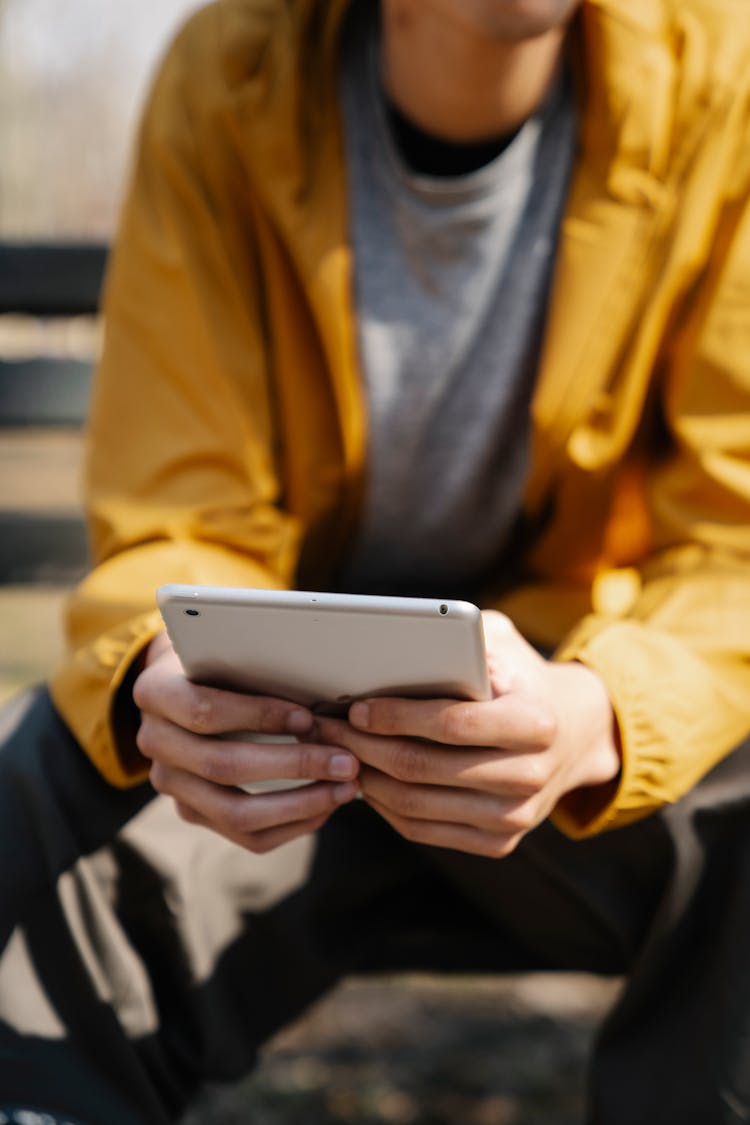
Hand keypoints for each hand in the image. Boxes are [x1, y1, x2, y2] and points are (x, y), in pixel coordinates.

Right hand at [132, 632, 359, 852]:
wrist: (184, 687)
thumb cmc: (219, 662)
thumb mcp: (226, 651)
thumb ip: (256, 669)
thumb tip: (321, 694)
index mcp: (156, 693)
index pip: (205, 711)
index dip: (259, 715)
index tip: (309, 716)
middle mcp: (153, 743)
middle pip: (223, 766)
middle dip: (294, 765)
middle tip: (345, 760)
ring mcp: (170, 784)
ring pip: (235, 813)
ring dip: (301, 803)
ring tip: (346, 787)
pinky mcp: (192, 812)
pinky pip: (245, 835)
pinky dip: (292, 824)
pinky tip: (326, 806)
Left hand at [315, 611, 620, 857]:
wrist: (573, 736)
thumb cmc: (520, 680)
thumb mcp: (504, 646)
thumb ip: (463, 640)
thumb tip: (399, 644)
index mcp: (536, 723)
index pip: (452, 724)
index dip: (396, 716)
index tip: (356, 706)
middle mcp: (531, 776)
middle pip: (423, 768)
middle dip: (363, 746)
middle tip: (325, 727)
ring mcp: (515, 818)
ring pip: (414, 805)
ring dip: (364, 777)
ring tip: (334, 751)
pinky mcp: (498, 843)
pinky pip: (421, 830)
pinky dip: (382, 805)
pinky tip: (362, 776)